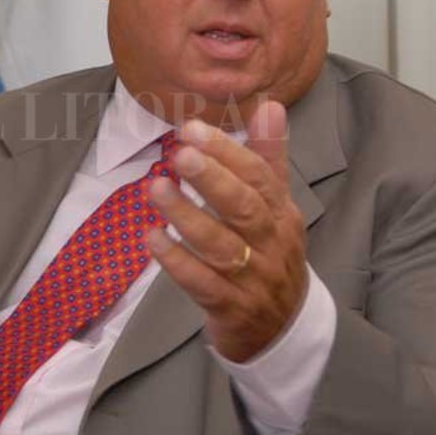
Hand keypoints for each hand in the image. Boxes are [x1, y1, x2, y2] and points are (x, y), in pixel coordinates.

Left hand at [146, 100, 307, 361]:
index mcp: (281, 213)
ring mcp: (252, 278)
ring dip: (186, 215)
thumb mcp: (277, 207)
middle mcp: (271, 243)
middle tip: (179, 152)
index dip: (227, 152)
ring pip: (220, 246)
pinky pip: (203, 284)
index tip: (192, 129)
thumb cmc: (271, 255)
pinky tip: (152, 238)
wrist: (282, 330)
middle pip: (243, 208)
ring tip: (155, 188)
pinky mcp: (231, 308)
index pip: (259, 176)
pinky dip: (177, 261)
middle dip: (212, 179)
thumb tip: (270, 104)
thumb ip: (268, 157)